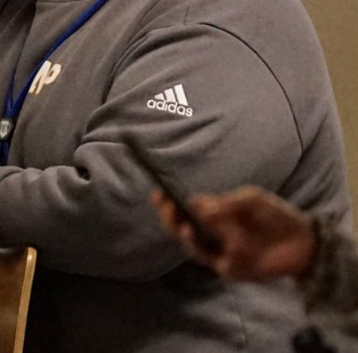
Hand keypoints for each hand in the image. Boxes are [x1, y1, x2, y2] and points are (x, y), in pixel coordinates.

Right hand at [153, 185, 316, 280]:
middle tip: (162, 203)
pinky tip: (192, 233)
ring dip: (180, 232)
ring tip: (177, 220)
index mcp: (215, 215)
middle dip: (168, 216)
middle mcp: (212, 234)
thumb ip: (225, 203)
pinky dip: (198, 246)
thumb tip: (197, 205)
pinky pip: (207, 258)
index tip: (157, 192)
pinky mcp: (227, 268)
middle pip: (181, 227)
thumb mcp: (250, 199)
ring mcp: (219, 252)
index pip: (185, 208)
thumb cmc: (274, 215)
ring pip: (189, 244)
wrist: (302, 241)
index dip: (169, 202)